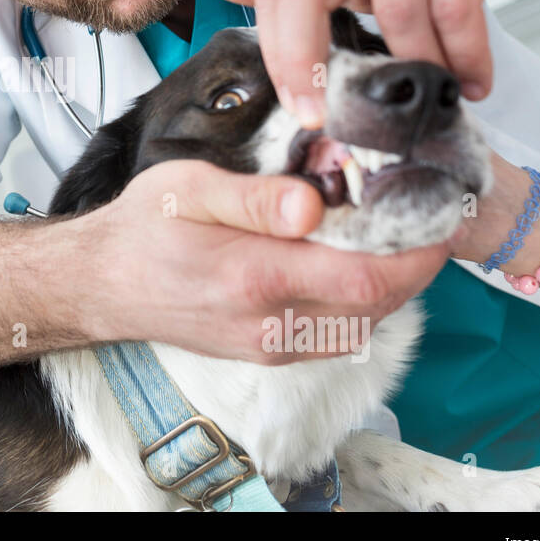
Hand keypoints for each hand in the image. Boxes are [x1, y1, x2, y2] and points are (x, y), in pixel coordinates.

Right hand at [76, 159, 453, 363]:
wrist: (102, 283)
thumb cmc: (144, 228)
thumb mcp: (189, 188)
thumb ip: (256, 197)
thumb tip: (315, 204)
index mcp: (255, 278)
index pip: (365, 278)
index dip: (416, 251)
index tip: (437, 212)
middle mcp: (270, 324)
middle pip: (377, 307)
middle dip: (415, 262)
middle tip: (429, 214)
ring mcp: (271, 345)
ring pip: (363, 324)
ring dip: (393, 284)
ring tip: (398, 233)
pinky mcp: (268, 352)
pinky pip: (338, 334)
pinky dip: (363, 301)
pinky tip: (357, 264)